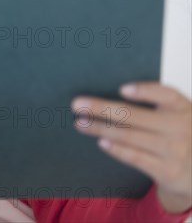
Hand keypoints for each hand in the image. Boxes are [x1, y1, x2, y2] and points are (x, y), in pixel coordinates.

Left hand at [71, 82, 191, 213]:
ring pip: (129, 136)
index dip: (145, 91)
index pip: (167, 95)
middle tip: (78, 104)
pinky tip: (101, 141)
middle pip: (135, 115)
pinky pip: (135, 157)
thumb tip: (111, 95)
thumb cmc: (180, 136)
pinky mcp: (167, 171)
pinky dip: (116, 148)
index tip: (122, 88)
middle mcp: (181, 128)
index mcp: (183, 109)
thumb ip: (156, 107)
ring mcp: (174, 151)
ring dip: (100, 128)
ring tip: (81, 123)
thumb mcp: (177, 117)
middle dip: (102, 108)